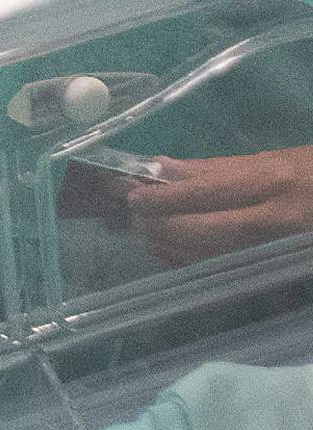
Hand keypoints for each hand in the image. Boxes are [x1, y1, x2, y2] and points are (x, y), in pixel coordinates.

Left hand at [126, 148, 312, 264]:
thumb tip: (162, 168)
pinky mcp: (274, 267)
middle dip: (162, 227)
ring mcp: (275, 247)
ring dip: (171, 247)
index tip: (135, 197)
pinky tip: (170, 254)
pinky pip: (224, 270)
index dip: (164, 199)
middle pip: (203, 231)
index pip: (206, 192)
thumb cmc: (310, 173)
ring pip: (211, 255)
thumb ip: (214, 168)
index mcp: (270, 181)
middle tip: (137, 218)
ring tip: (147, 235)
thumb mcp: (271, 159)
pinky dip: (190, 263)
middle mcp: (274, 217)